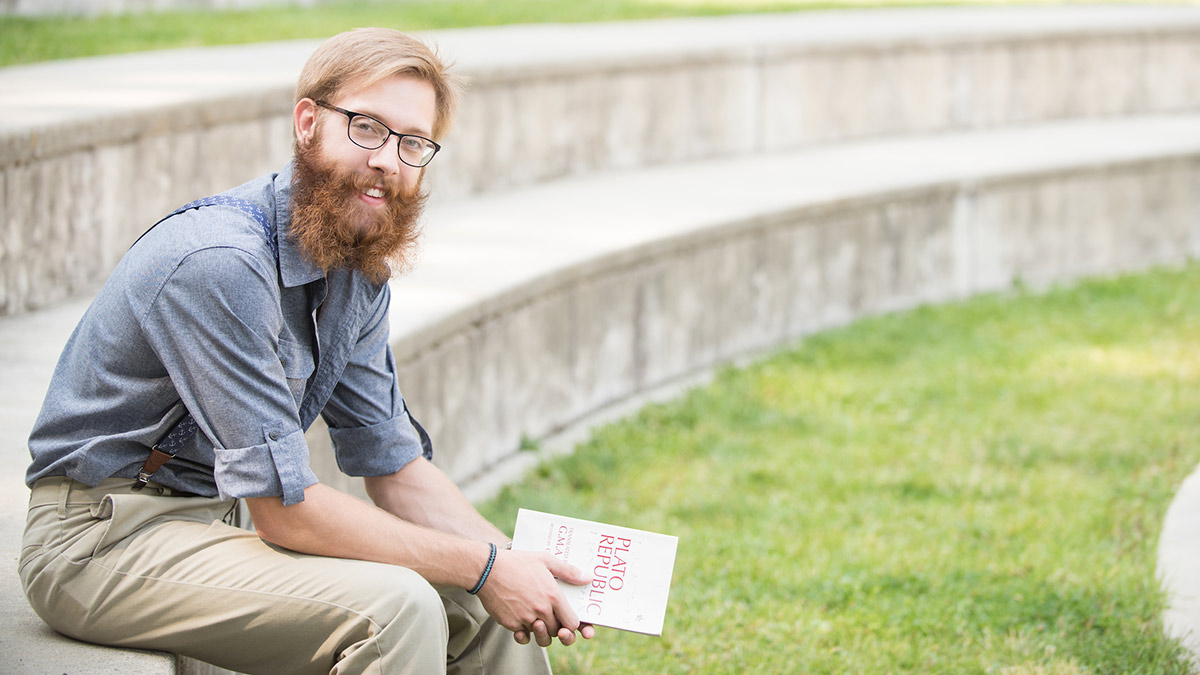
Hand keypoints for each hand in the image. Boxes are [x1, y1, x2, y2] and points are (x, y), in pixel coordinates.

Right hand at [475, 550, 592, 646]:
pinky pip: (523, 635)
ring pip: (540, 635)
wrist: (487, 569)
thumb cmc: (517, 562)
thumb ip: (568, 571)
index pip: (572, 622)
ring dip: (541, 630)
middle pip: (557, 631)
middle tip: (550, 615)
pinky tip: (522, 620)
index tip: (567, 617)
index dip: (571, 622)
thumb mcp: (545, 560)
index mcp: (552, 596)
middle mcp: (541, 610)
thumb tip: (589, 578)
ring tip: (537, 618)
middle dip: (556, 626)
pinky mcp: (510, 624)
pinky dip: (524, 631)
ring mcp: (525, 619)